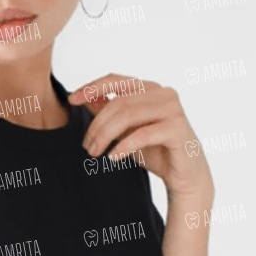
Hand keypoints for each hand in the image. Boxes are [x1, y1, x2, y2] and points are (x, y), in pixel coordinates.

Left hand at [77, 72, 213, 200]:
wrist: (184, 176)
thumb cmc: (155, 151)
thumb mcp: (125, 130)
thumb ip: (109, 112)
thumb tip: (83, 97)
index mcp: (151, 88)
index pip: (116, 80)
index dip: (92, 87)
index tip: (71, 100)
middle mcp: (164, 93)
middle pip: (119, 102)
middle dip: (97, 124)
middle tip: (86, 146)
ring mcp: (173, 109)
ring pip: (128, 115)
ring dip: (105, 135)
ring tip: (94, 152)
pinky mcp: (177, 129)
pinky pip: (143, 134)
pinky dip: (123, 146)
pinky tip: (113, 158)